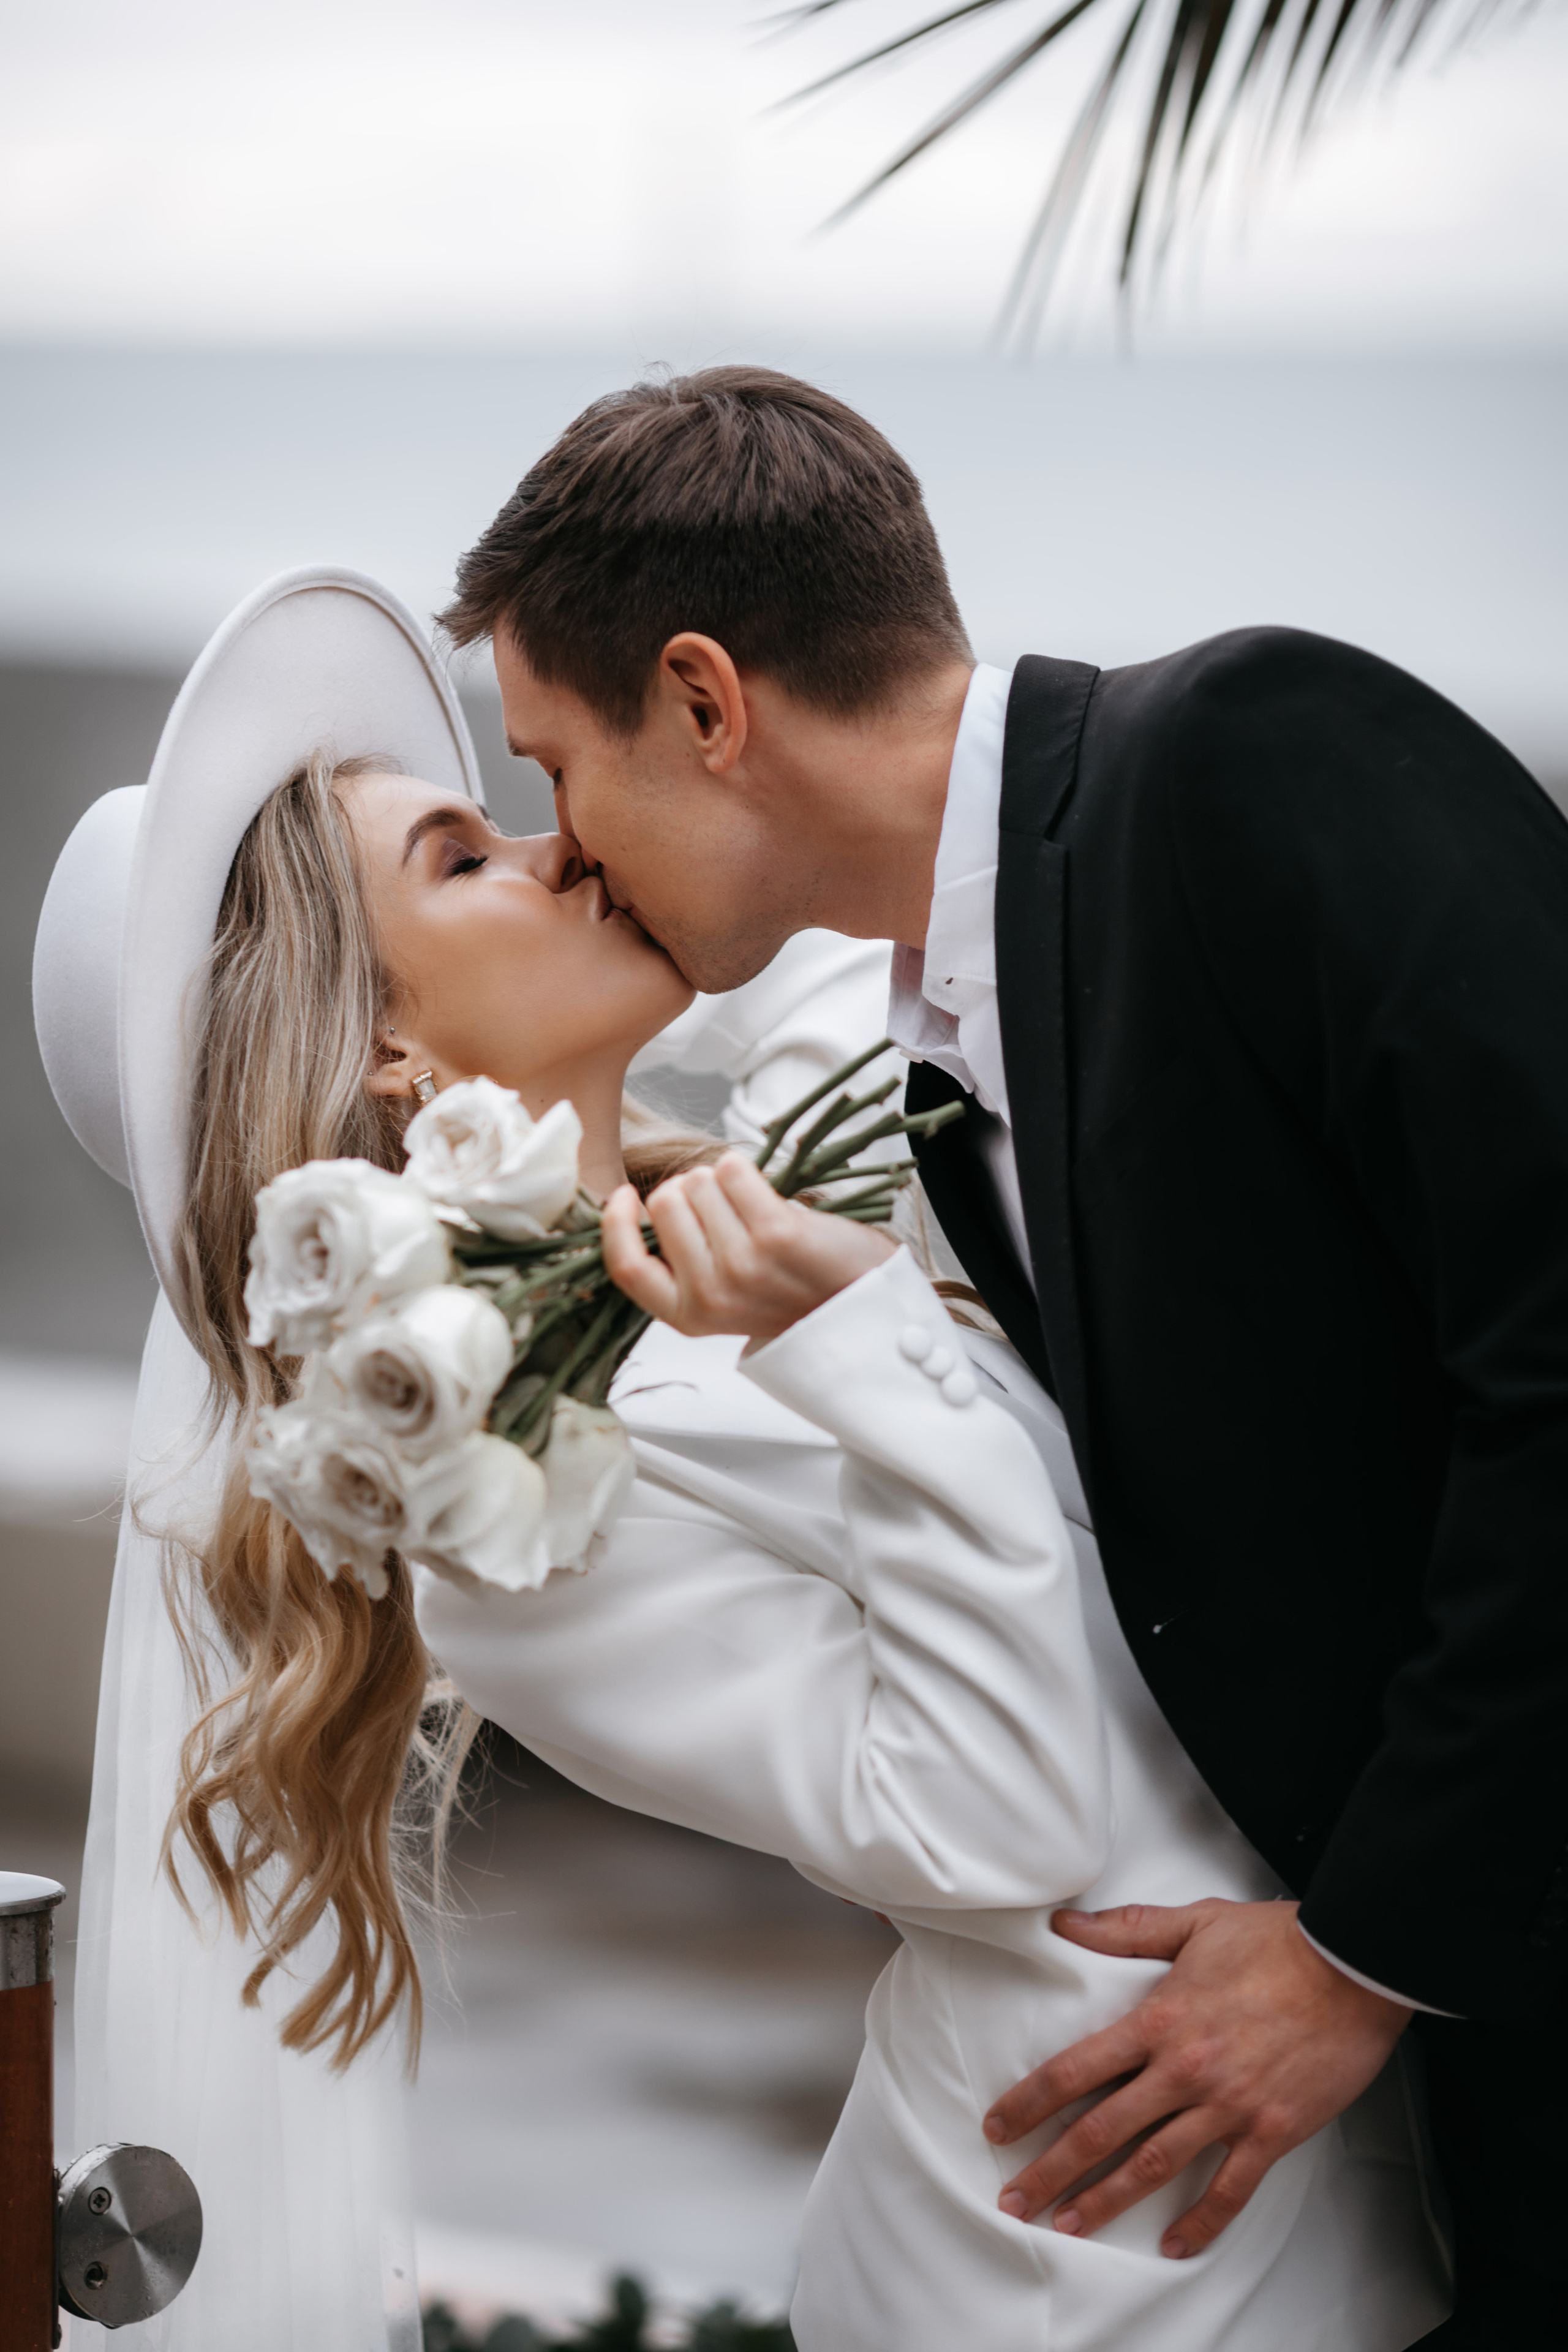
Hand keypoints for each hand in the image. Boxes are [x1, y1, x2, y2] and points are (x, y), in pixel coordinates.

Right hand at [601, 1151, 894, 1344]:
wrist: (858, 1302)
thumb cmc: (789, 1291)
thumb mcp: (721, 1297)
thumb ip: (681, 1264)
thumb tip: (640, 1205)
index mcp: (688, 1316)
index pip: (626, 1267)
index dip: (616, 1223)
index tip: (624, 1196)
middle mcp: (710, 1295)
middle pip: (663, 1204)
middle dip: (688, 1190)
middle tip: (725, 1210)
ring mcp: (742, 1265)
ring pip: (698, 1182)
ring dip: (721, 1180)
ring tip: (751, 1209)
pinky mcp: (776, 1234)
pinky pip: (733, 1170)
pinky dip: (745, 1170)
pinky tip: (765, 1193)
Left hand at [984, 1898, 1410, 2257]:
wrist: (1353, 1966)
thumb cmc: (1277, 1941)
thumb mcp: (1194, 1922)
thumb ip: (1126, 1930)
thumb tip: (1066, 1925)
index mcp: (1159, 2021)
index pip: (1077, 2069)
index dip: (1031, 2102)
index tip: (1000, 2126)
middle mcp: (1185, 2070)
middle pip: (1103, 2130)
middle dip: (1052, 2169)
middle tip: (1015, 2199)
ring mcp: (1228, 2105)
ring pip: (1154, 2165)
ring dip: (1107, 2200)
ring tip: (1070, 2226)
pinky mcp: (1271, 2130)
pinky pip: (1229, 2188)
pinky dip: (1201, 2221)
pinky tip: (1174, 2243)